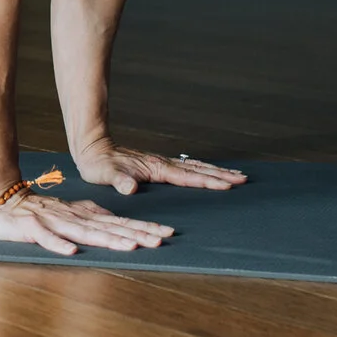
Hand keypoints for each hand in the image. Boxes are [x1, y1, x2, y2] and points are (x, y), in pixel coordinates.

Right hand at [0, 193, 174, 256]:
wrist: (2, 200)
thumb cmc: (39, 210)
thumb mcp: (71, 212)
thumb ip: (93, 215)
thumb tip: (117, 221)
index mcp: (85, 216)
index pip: (120, 222)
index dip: (143, 227)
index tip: (167, 234)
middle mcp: (74, 218)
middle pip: (109, 228)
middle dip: (136, 234)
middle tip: (160, 241)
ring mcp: (54, 222)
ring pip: (85, 232)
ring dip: (108, 240)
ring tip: (130, 246)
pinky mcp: (32, 228)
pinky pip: (46, 239)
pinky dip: (59, 244)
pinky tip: (72, 251)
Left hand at [72, 145, 247, 196]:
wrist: (92, 147)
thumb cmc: (98, 164)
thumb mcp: (104, 174)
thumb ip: (118, 181)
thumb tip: (130, 188)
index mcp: (155, 168)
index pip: (187, 177)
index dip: (208, 181)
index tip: (227, 184)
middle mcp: (162, 164)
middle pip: (198, 169)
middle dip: (221, 175)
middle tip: (243, 179)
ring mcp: (161, 163)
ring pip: (194, 166)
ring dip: (215, 171)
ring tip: (235, 174)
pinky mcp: (157, 165)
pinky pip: (186, 168)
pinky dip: (201, 169)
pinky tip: (208, 172)